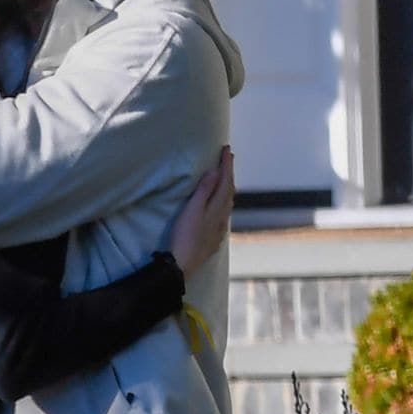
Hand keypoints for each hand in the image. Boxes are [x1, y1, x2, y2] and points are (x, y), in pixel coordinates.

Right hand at [170, 147, 234, 275]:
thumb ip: (204, 190)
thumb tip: (216, 171)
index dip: (226, 165)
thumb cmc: (185, 235)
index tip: (226, 149)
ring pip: (228, 203)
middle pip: (229, 191)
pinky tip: (220, 206)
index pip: (225, 181)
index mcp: (218, 207)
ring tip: (225, 177)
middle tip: (227, 158)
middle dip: (229, 174)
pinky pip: (223, 214)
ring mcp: (220, 229)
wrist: (183, 264)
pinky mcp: (214, 238)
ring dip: (227, 188)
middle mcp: (223, 217)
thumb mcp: (192, 210)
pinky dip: (223, 203)